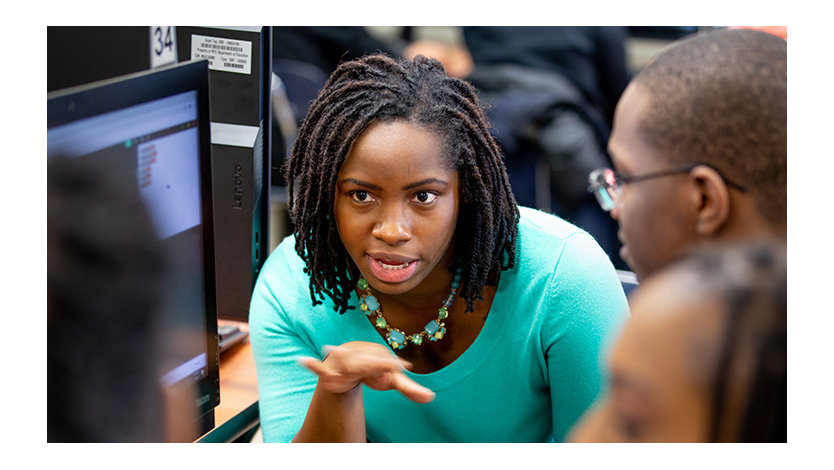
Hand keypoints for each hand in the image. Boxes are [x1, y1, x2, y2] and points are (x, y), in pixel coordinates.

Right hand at [298, 341, 435, 402]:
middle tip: (375, 365)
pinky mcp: (328, 371)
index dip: (390, 365)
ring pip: (341, 362)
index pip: (384, 362)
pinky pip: (319, 368)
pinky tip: (304, 361)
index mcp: (376, 356)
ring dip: (338, 357)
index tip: (401, 367)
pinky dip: (312, 365)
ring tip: (330, 350)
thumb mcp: (391, 379)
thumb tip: (431, 397)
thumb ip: (409, 388)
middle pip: (364, 362)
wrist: (350, 356)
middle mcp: (359, 356)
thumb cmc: (374, 368)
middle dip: (368, 364)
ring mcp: (342, 362)